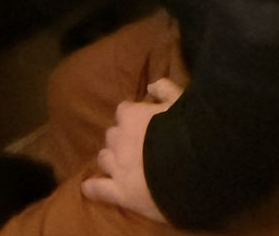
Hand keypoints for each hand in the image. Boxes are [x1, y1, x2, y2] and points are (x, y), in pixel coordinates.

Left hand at [80, 81, 182, 220]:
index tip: (143, 125)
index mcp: (132, 116)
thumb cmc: (186, 131)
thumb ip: (165, 89)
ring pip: (104, 159)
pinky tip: (87, 187)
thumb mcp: (180, 101)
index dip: (133, 118)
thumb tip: (151, 86)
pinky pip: (101, 190)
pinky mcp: (122, 193)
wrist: (191, 167)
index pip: (124, 112)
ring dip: (111, 160)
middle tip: (137, 148)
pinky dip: (93, 188)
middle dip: (121, 140)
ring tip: (122, 167)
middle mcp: (119, 139)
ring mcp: (118, 167)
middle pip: (112, 136)